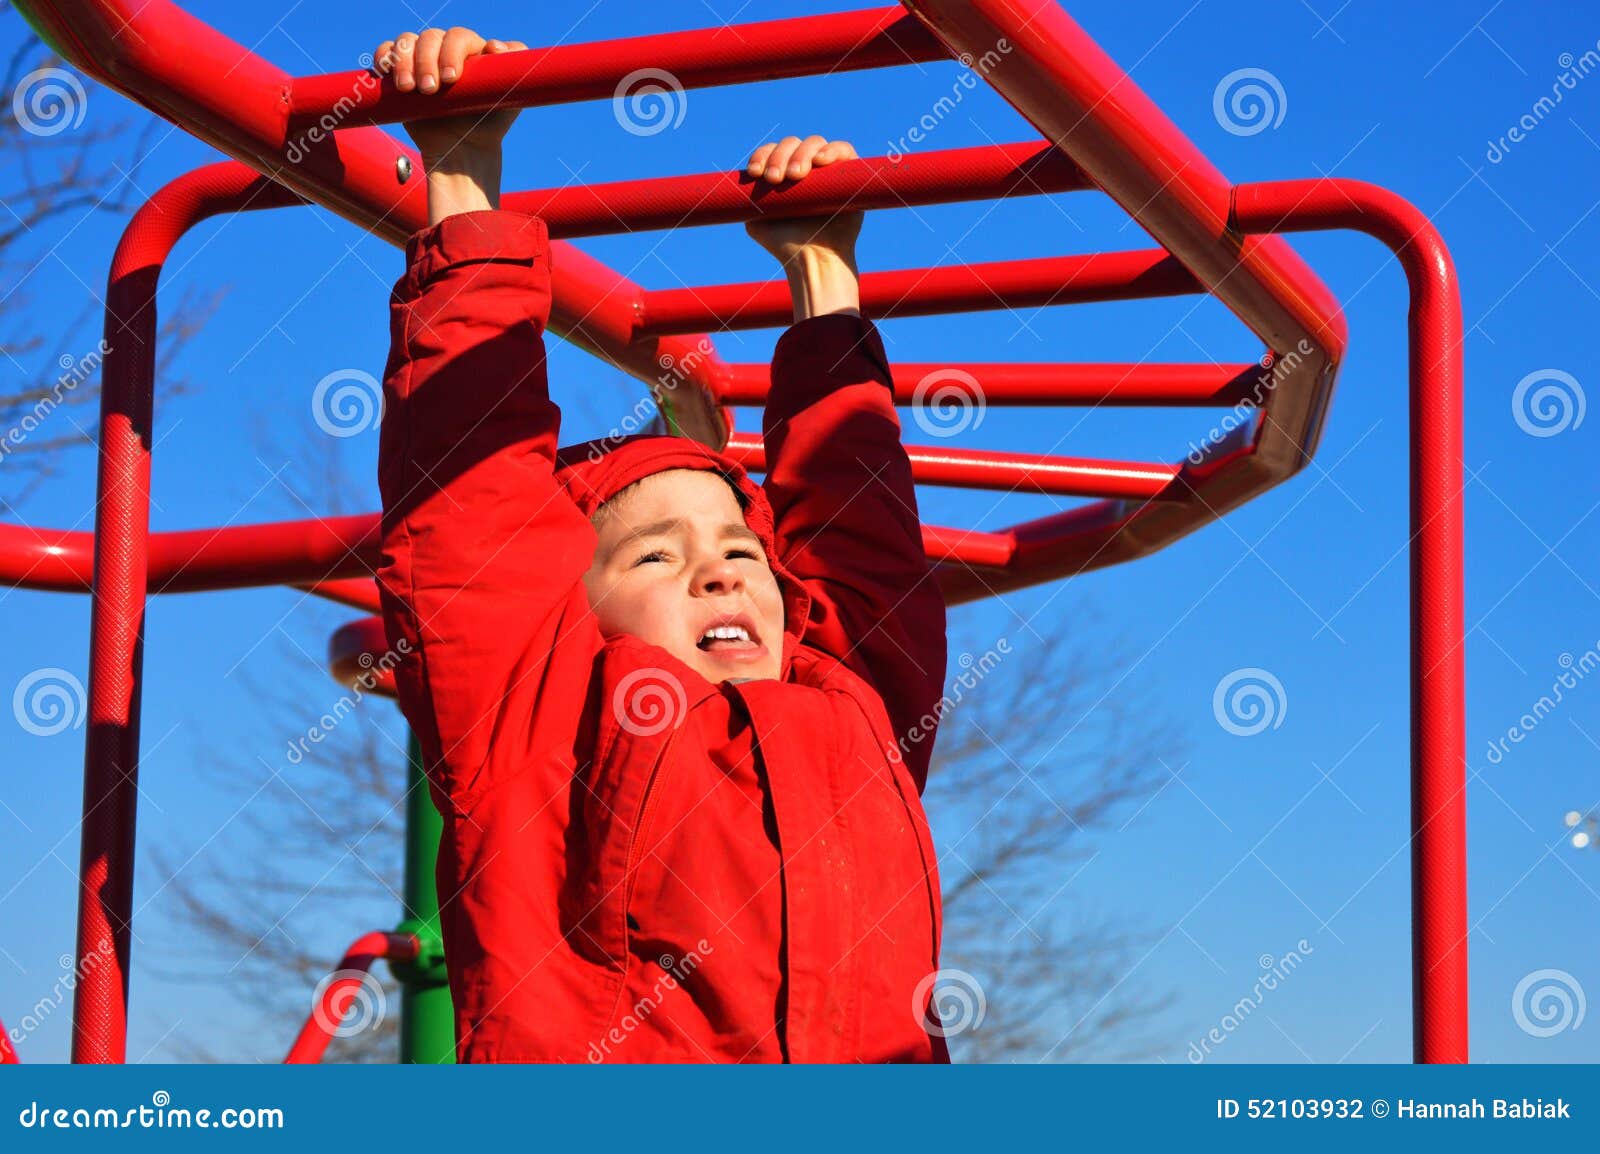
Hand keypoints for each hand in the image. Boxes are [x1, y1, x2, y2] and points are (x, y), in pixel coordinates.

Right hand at [372, 28, 526, 163]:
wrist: (465, 150)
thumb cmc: (490, 124)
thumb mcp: (512, 97)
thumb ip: (515, 68)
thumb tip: (496, 46)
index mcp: (472, 50)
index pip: (459, 37)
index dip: (453, 51)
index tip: (452, 79)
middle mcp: (445, 51)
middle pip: (431, 37)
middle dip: (427, 61)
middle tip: (431, 90)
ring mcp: (422, 60)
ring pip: (407, 41)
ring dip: (405, 61)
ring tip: (411, 90)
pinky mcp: (401, 73)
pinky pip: (386, 52)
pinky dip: (384, 57)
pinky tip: (388, 75)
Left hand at [744, 136, 862, 266]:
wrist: (813, 261)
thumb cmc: (785, 245)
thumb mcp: (756, 222)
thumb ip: (748, 200)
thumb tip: (743, 180)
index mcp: (784, 175)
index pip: (772, 152)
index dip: (762, 155)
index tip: (756, 173)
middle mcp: (806, 169)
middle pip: (792, 144)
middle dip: (779, 156)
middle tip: (775, 178)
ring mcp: (828, 170)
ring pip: (814, 143)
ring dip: (802, 153)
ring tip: (796, 175)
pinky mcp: (850, 174)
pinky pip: (844, 150)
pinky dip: (832, 150)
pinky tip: (821, 161)